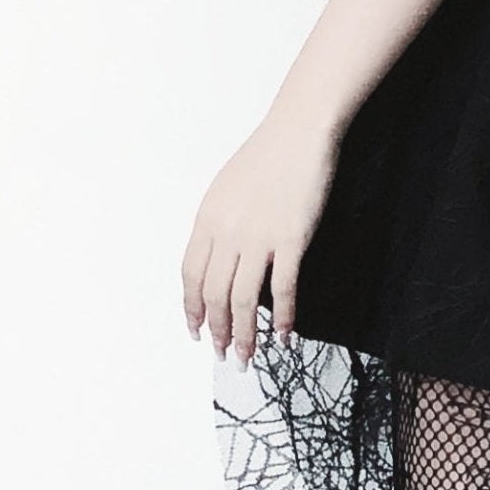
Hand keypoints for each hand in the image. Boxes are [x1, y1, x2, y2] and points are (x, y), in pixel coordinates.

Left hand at [181, 113, 339, 366]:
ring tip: (247, 356)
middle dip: (217, 331)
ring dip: (244, 334)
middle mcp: (227, 232)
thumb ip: (219, 227)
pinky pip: (282, 289)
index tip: (196, 331)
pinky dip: (281, 317)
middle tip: (224, 355)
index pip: (191, 276)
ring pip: (243, 300)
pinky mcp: (291, 239)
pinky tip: (283, 335)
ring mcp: (259, 237)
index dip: (191, 309)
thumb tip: (221, 263)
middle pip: (214, 295)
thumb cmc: (267, 157)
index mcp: (207, 219)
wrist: (299, 133)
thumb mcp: (226, 190)